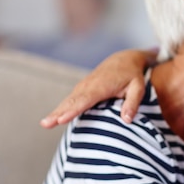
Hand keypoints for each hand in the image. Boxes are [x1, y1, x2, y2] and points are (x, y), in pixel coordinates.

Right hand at [40, 49, 154, 126]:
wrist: (124, 59)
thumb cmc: (132, 75)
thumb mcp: (138, 87)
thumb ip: (132, 103)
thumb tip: (127, 120)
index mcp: (102, 86)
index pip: (85, 99)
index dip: (73, 109)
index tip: (62, 119)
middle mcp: (89, 85)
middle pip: (72, 101)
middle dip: (58, 112)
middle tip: (46, 124)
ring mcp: (83, 86)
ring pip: (68, 100)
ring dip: (56, 111)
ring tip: (45, 123)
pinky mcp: (82, 88)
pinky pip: (70, 100)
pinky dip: (61, 108)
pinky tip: (53, 119)